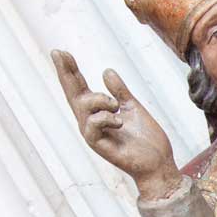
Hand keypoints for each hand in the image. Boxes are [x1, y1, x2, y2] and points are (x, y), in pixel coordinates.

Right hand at [51, 51, 181, 201]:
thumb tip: (106, 71)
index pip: (81, 88)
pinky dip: (104, 118)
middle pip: (73, 94)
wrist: (158, 164)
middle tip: (59, 53)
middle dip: (66, 73)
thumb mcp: (133, 108)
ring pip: (83, 107)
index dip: (71, 71)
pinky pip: (91, 125)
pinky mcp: (97, 145)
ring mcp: (92, 134)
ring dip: (99, 99)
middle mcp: (91, 122)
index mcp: (99, 112)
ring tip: (116, 105)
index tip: (61, 52)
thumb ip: (120, 92)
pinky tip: (119, 121)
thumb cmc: (147, 140)